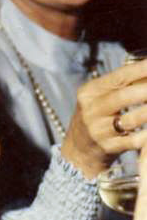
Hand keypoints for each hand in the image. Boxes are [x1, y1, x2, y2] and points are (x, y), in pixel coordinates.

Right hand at [61, 58, 146, 178]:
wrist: (79, 149)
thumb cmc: (97, 116)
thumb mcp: (100, 97)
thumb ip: (122, 85)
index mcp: (89, 92)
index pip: (117, 77)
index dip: (139, 70)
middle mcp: (90, 110)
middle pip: (123, 97)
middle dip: (146, 90)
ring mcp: (98, 131)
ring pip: (129, 120)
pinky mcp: (108, 147)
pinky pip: (133, 140)